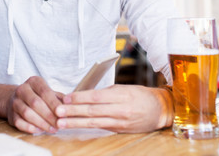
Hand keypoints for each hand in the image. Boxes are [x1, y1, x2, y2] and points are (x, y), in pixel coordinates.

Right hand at [6, 76, 63, 133]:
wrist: (15, 98)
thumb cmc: (37, 96)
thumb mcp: (48, 91)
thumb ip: (60, 98)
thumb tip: (71, 106)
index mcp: (33, 81)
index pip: (45, 92)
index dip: (54, 104)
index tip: (64, 113)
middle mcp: (22, 90)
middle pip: (36, 103)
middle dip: (49, 116)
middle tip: (59, 124)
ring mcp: (15, 102)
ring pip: (27, 114)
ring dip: (41, 123)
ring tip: (52, 129)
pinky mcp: (11, 115)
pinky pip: (20, 122)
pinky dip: (30, 128)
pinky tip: (39, 131)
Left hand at [55, 85, 172, 132]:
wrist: (161, 110)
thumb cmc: (142, 95)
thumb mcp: (124, 88)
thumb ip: (106, 92)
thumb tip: (85, 94)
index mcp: (122, 95)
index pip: (96, 96)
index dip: (80, 98)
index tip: (66, 98)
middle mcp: (121, 109)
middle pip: (93, 110)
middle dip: (73, 112)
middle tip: (57, 112)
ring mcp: (120, 121)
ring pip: (94, 122)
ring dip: (76, 123)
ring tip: (61, 123)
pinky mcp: (120, 129)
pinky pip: (100, 127)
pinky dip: (86, 127)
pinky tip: (75, 126)